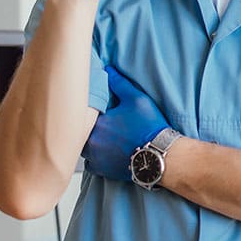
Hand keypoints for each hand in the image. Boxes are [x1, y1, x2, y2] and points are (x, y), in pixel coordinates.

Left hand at [82, 65, 170, 181]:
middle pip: (80, 132)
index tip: (97, 110)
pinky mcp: (102, 170)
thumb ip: (119, 83)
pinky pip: (90, 164)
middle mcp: (91, 141)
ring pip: (84, 148)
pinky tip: (106, 152)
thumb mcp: (136, 99)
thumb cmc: (149, 128)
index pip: (82, 114)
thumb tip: (107, 70)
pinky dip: (95, 159)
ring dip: (90, 143)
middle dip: (88, 127)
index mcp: (97, 123)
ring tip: (103, 139)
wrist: (160, 155)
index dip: (88, 111)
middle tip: (102, 124)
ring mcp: (95, 158)